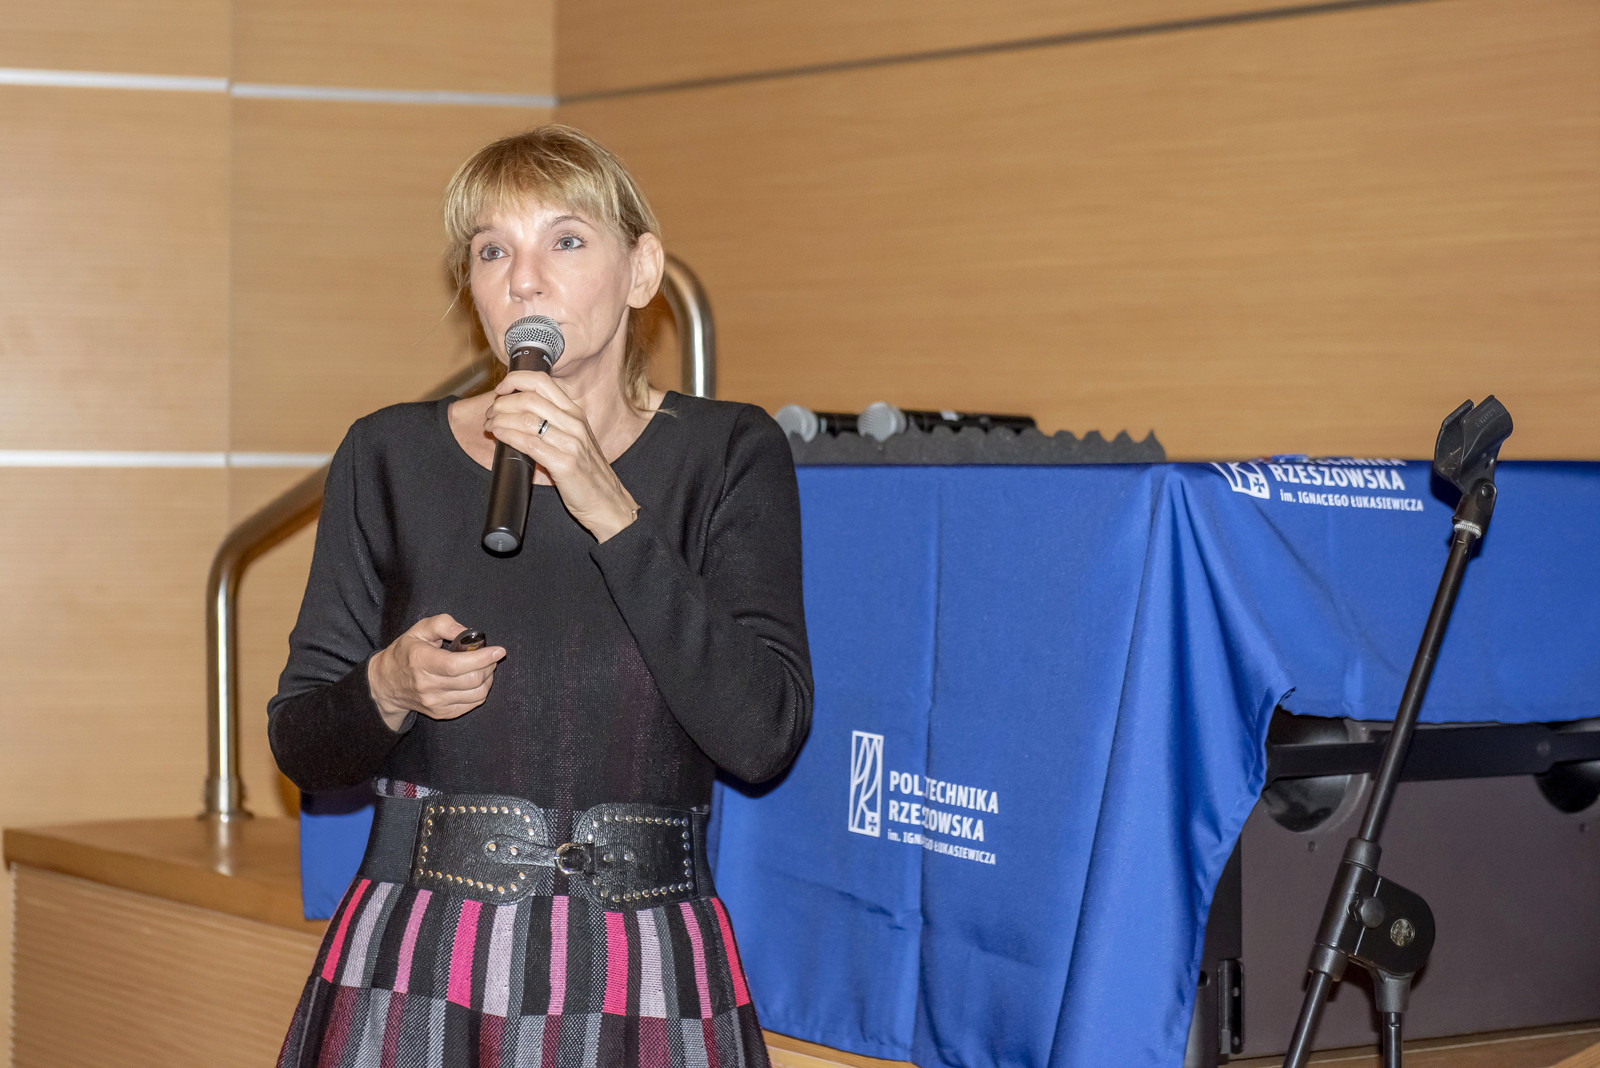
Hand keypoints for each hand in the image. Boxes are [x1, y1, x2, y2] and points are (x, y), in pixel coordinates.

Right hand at [368, 614, 505, 730]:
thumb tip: (467, 632)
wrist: (386, 685)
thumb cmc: (406, 652)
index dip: (482, 658)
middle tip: (491, 656)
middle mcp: (427, 685)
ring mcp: (435, 703)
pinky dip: (481, 691)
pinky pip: (472, 704)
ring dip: (488, 679)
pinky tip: (476, 680)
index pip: (456, 665)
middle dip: (489, 666)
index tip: (498, 650)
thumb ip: (444, 624)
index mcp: (421, 661)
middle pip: (471, 680)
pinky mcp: (441, 713)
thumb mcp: (419, 630)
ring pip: (476, 694)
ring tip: (485, 667)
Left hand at [484, 371, 639, 541]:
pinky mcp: (565, 463)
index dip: (516, 380)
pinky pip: (529, 443)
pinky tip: (499, 436)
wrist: (607, 502)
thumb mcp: (575, 439)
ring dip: (501, 420)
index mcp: (576, 413)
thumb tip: (518, 413)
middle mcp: (575, 423)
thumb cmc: (588, 473)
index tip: (500, 390)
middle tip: (490, 414)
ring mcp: (571, 442)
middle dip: (502, 403)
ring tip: (490, 426)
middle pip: (530, 398)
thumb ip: (554, 423)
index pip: (542, 381)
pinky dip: (509, 436)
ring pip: (527, 419)